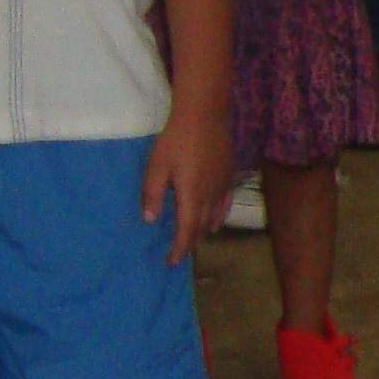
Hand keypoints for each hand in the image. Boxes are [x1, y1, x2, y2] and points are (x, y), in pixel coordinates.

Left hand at [141, 113, 232, 263]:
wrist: (205, 115)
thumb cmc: (176, 140)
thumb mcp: (156, 166)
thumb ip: (152, 194)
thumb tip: (150, 220)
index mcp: (191, 196)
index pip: (186, 230)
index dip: (179, 248)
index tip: (171, 262)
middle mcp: (210, 196)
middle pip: (200, 227)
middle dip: (189, 243)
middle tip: (179, 254)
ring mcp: (222, 187)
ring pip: (214, 218)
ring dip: (202, 232)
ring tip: (193, 241)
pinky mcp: (229, 177)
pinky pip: (225, 205)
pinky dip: (219, 218)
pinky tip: (215, 222)